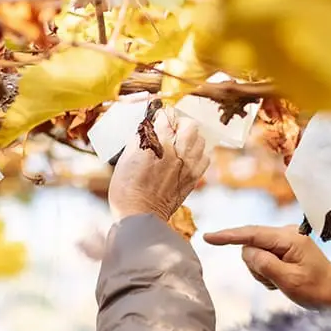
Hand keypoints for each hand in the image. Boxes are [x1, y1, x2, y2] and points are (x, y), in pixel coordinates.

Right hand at [109, 107, 208, 222]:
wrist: (139, 215)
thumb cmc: (127, 188)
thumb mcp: (125, 157)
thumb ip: (140, 139)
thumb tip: (148, 127)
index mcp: (157, 142)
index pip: (167, 116)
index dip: (161, 116)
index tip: (158, 119)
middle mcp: (177, 150)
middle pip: (190, 124)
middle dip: (181, 123)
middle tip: (171, 130)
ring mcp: (188, 165)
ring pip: (200, 140)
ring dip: (191, 138)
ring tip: (180, 144)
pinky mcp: (193, 177)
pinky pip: (205, 158)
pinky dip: (198, 155)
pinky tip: (186, 159)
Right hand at [202, 225, 330, 309]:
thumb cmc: (316, 290)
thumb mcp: (289, 281)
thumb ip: (265, 264)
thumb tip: (245, 251)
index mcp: (290, 239)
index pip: (252, 234)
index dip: (228, 236)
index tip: (208, 237)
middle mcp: (287, 234)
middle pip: (251, 245)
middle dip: (255, 266)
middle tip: (273, 282)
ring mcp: (286, 240)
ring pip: (255, 254)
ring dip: (262, 271)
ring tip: (280, 282)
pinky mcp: (285, 248)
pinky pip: (263, 258)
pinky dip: (267, 272)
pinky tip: (281, 280)